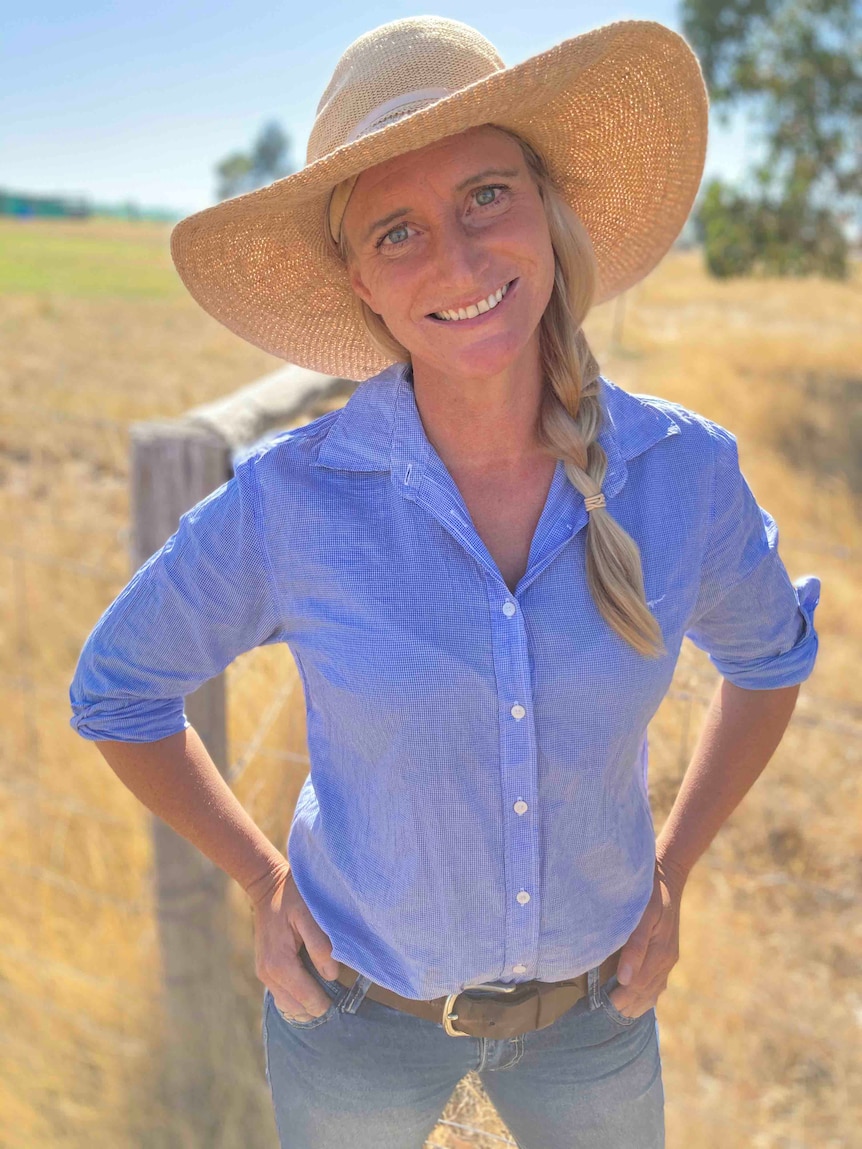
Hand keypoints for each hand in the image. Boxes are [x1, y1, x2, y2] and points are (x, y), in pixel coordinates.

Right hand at [247, 860, 341, 1021]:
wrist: (268, 886)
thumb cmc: (292, 898)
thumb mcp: (309, 915)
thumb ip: (320, 945)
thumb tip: (330, 975)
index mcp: (280, 964)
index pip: (308, 1001)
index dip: (328, 1001)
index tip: (344, 994)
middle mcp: (268, 974)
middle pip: (298, 1009)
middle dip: (318, 1004)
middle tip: (338, 991)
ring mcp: (264, 974)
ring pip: (289, 1006)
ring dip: (307, 1002)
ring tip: (326, 987)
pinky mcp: (265, 970)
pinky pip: (282, 995)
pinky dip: (297, 996)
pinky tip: (311, 982)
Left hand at [607, 857, 684, 1019]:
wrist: (669, 873)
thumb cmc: (650, 892)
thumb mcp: (643, 914)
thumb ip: (634, 945)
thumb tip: (624, 978)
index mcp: (660, 952)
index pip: (638, 986)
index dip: (620, 999)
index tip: (601, 1007)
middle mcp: (667, 959)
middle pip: (646, 992)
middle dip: (627, 1005)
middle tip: (604, 1015)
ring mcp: (669, 957)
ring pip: (654, 990)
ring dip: (637, 1003)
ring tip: (619, 1012)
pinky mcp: (669, 952)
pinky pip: (660, 981)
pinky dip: (648, 994)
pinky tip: (637, 1000)